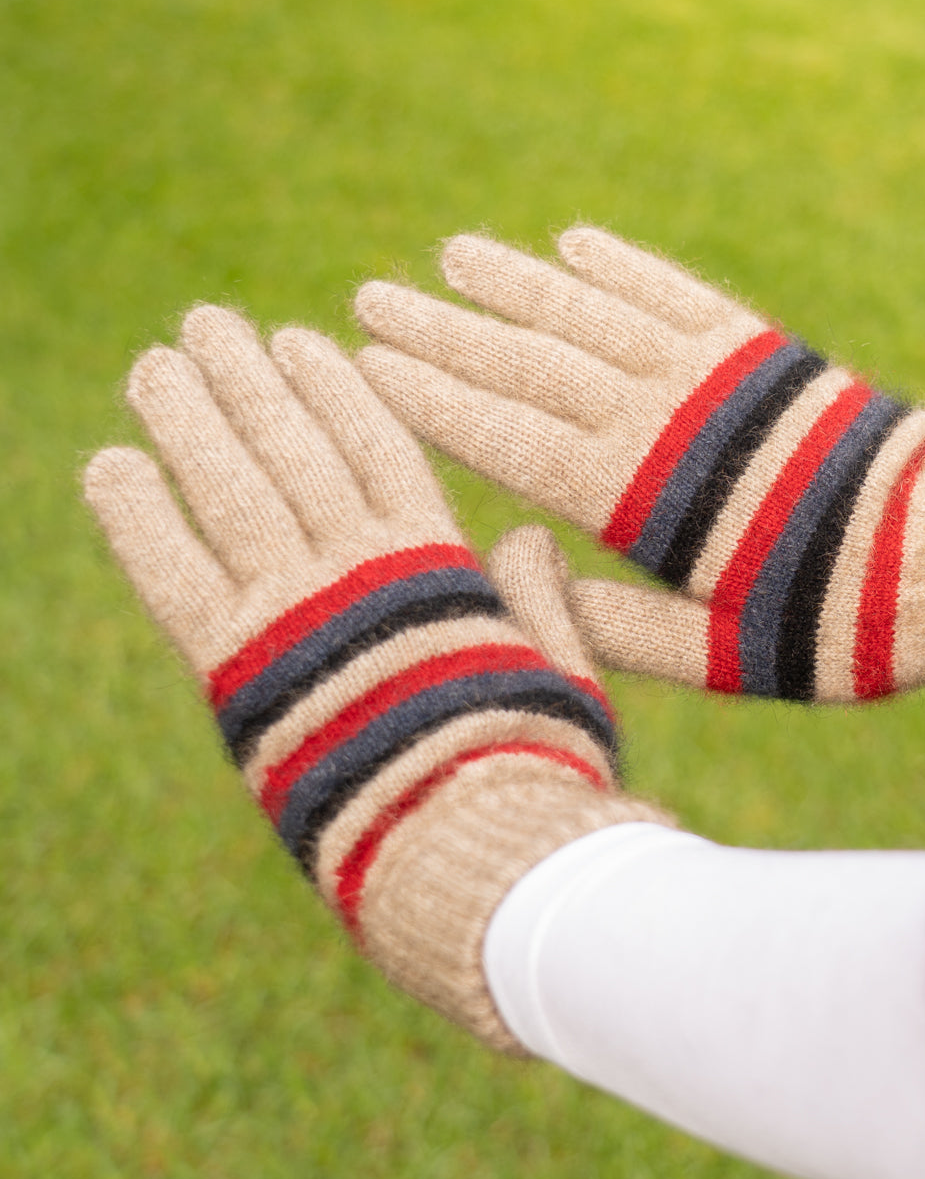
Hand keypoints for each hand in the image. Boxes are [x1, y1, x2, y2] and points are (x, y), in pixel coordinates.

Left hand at [84, 307, 668, 1050]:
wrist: (479, 855)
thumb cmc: (532, 768)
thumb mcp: (561, 670)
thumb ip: (540, 598)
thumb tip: (528, 537)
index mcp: (436, 564)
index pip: (375, 445)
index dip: (332, 389)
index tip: (299, 340)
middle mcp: (356, 570)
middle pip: (288, 448)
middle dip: (244, 379)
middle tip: (205, 323)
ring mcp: (292, 613)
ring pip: (229, 486)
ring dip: (188, 417)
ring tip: (159, 362)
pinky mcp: (235, 671)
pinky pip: (172, 572)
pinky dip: (137, 515)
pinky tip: (109, 462)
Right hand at [353, 228, 924, 701]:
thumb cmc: (828, 621)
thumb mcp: (717, 653)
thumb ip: (615, 624)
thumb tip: (524, 575)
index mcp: (636, 495)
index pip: (503, 433)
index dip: (427, 396)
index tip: (362, 363)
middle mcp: (661, 416)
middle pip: (527, 361)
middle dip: (441, 330)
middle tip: (368, 296)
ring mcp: (711, 373)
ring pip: (589, 312)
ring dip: (514, 282)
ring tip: (450, 256)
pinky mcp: (758, 350)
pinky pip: (670, 291)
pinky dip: (618, 265)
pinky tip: (570, 242)